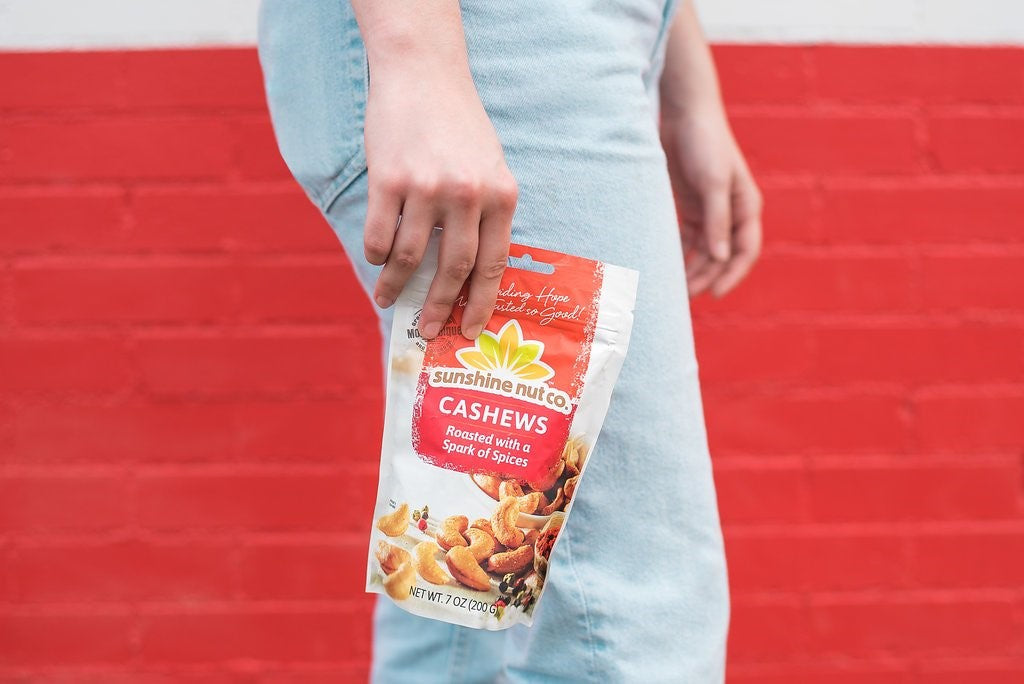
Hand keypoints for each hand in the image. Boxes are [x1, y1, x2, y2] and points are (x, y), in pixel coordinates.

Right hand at [362, 61, 517, 339]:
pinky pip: (380, 233)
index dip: (480, 302)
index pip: (492, 264)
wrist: (422, 73)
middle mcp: (468, 194)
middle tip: (427, 329)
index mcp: (500, 195)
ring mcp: (427, 187)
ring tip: (386, 298)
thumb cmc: (457, 124)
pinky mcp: (390, 178)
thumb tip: (472, 272)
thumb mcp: (490, 166)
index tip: (469, 329)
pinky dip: (376, 254)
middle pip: (453, 269)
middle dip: (439, 307)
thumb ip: (487, 213)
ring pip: (409, 257)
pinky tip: (375, 260)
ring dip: (396, 286)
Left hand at [661, 106, 761, 297]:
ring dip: (691, 269)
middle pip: (721, 255)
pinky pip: (687, 238)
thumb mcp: (713, 182)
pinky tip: (665, 266)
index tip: (714, 294)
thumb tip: (719, 257)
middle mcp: (731, 212)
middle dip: (706, 276)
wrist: (685, 113)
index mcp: (746, 206)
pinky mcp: (690, 205)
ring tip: (672, 288)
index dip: (731, 275)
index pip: (744, 251)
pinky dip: (679, 252)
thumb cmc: (706, 143)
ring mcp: (710, 210)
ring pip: (703, 250)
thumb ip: (717, 220)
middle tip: (684, 297)